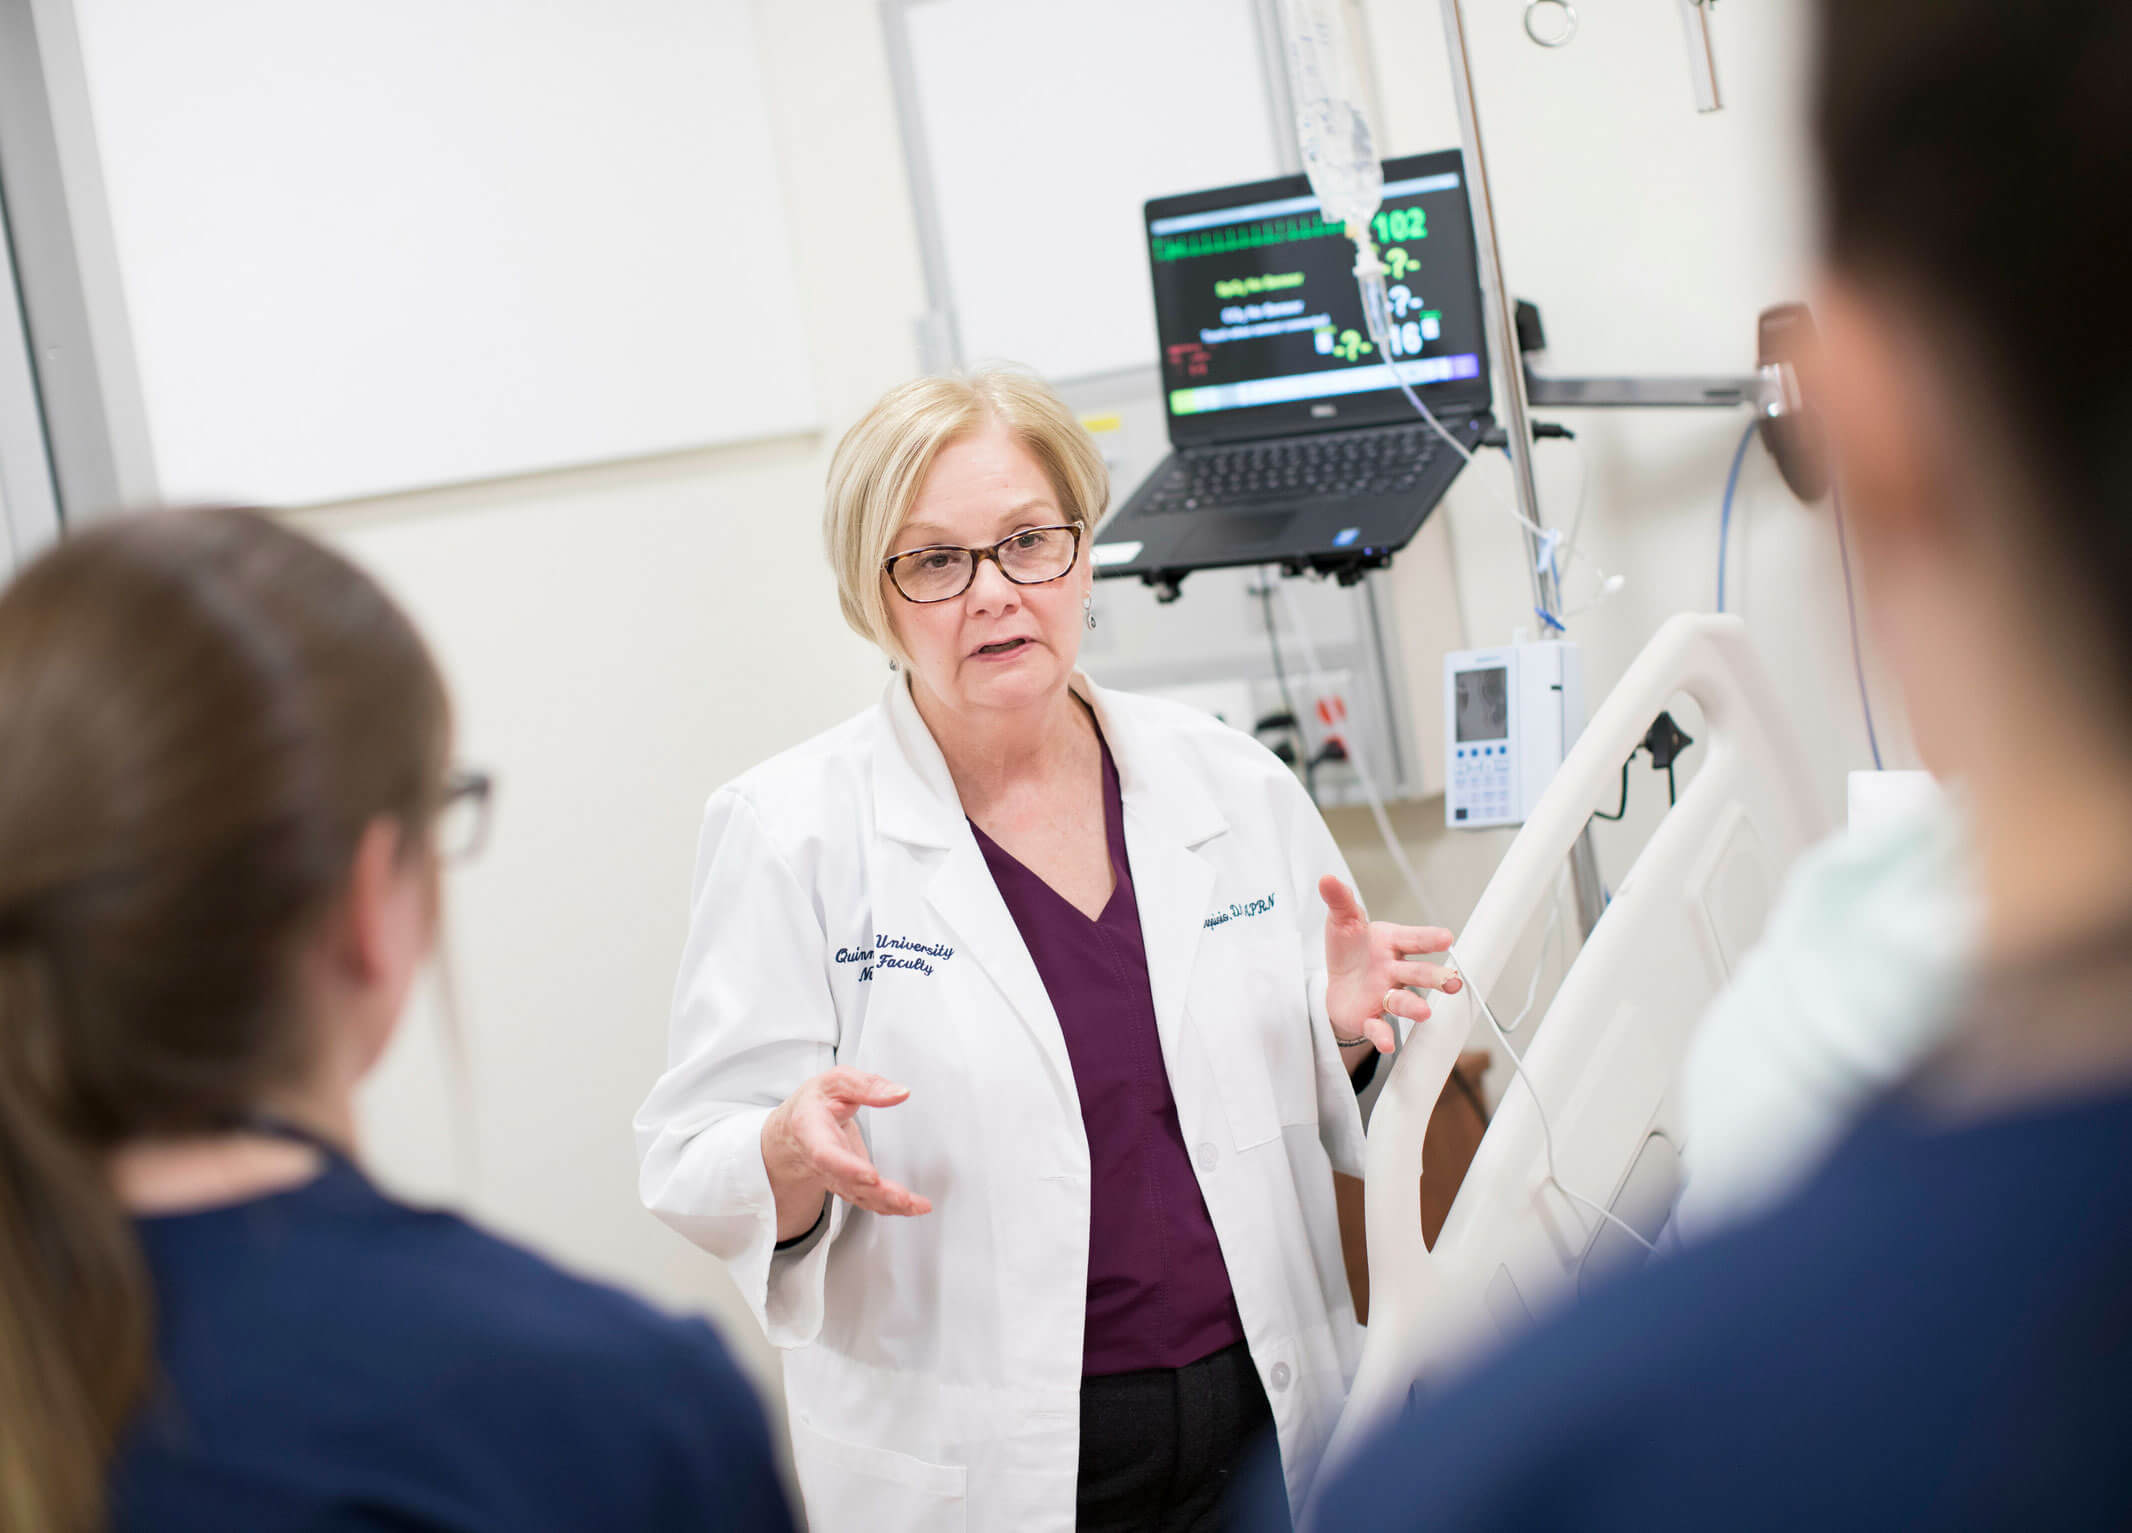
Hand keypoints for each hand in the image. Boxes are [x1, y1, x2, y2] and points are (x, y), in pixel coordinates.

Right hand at [761, 1068, 931, 1239]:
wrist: (797, 1125)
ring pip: (860, 1196)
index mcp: (811, 1130)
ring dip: (889, 1204)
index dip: (846, 1167)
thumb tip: (899, 1093)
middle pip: (847, 1183)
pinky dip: (893, 1206)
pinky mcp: (851, 1185)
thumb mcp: (836, 1081)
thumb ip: (866, 1086)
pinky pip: (870, 1199)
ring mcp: (836, 1177)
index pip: (826, 1154)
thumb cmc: (815, 1102)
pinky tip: (915, 1207)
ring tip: (917, 1205)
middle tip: (902, 1198)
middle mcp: (822, 1161)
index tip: (870, 1174)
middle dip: (875, 1193)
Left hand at [1320, 875, 1461, 1054]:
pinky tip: (1387, 1044)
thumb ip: (1339, 900)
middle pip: (1417, 973)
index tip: (1446, 937)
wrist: (1338, 984)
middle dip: (1436, 977)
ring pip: (1402, 1001)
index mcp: (1391, 942)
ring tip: (1424, 1012)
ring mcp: (1384, 995)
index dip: (1429, 938)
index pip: (1413, 939)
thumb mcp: (1341, 921)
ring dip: (1414, 1007)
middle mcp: (1394, 970)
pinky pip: (1378, 1027)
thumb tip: (1327, 879)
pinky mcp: (1369, 1017)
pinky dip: (1382, 1035)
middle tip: (1453, 982)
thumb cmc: (1350, 948)